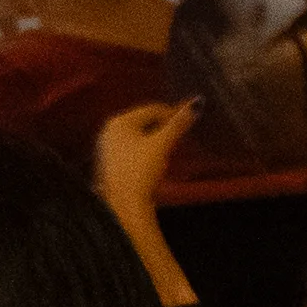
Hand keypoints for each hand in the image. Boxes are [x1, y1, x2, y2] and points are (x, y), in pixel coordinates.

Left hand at [93, 98, 199, 226]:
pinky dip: (148, 151)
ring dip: (157, 140)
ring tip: (170, 148)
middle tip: (182, 135)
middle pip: (145, 122)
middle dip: (164, 127)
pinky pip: (134, 150)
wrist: (123, 204)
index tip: (190, 120)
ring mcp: (108, 147)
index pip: (152, 109)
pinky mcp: (112, 163)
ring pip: (140, 136)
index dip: (173, 114)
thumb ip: (178, 124)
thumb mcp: (162, 144)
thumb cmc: (140, 171)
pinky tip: (156, 162)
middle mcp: (109, 131)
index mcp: (118, 122)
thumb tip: (197, 103)